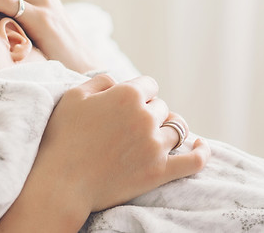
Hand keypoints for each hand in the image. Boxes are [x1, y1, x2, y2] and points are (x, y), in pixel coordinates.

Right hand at [6, 74, 209, 227]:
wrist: (61, 183)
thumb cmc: (62, 138)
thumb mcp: (74, 96)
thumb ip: (101, 81)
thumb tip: (119, 81)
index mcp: (127, 94)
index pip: (149, 85)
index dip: (138, 93)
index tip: (125, 105)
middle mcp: (146, 117)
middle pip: (161, 107)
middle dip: (149, 113)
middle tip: (128, 127)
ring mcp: (155, 145)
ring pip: (175, 129)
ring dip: (166, 130)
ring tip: (153, 138)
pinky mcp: (160, 172)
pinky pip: (194, 160)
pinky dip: (201, 152)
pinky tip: (200, 146)